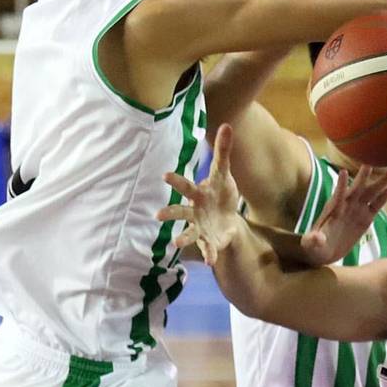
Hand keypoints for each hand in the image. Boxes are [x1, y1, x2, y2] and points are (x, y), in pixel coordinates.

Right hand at [157, 124, 244, 265]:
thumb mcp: (224, 173)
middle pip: (179, 212)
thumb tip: (227, 125)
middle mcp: (194, 211)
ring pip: (188, 233)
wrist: (228, 216)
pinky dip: (208, 254)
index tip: (165, 176)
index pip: (185, 186)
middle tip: (158, 216)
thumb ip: (223, 152)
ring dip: (182, 238)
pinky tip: (210, 261)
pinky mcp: (209, 240)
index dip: (176, 181)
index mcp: (197, 193)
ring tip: (175, 244)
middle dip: (170, 213)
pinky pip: (207, 248)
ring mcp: (199, 227)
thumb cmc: (221, 192)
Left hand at [297, 165, 386, 264]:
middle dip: (363, 179)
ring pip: (370, 194)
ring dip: (380, 183)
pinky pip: (378, 204)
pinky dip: (386, 194)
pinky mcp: (366, 217)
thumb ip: (312, 240)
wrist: (324, 251)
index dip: (340, 186)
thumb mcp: (311, 245)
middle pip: (356, 190)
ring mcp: (357, 210)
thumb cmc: (314, 247)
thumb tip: (315, 237)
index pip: (337, 196)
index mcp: (332, 210)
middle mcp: (345, 206)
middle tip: (371, 165)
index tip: (343, 173)